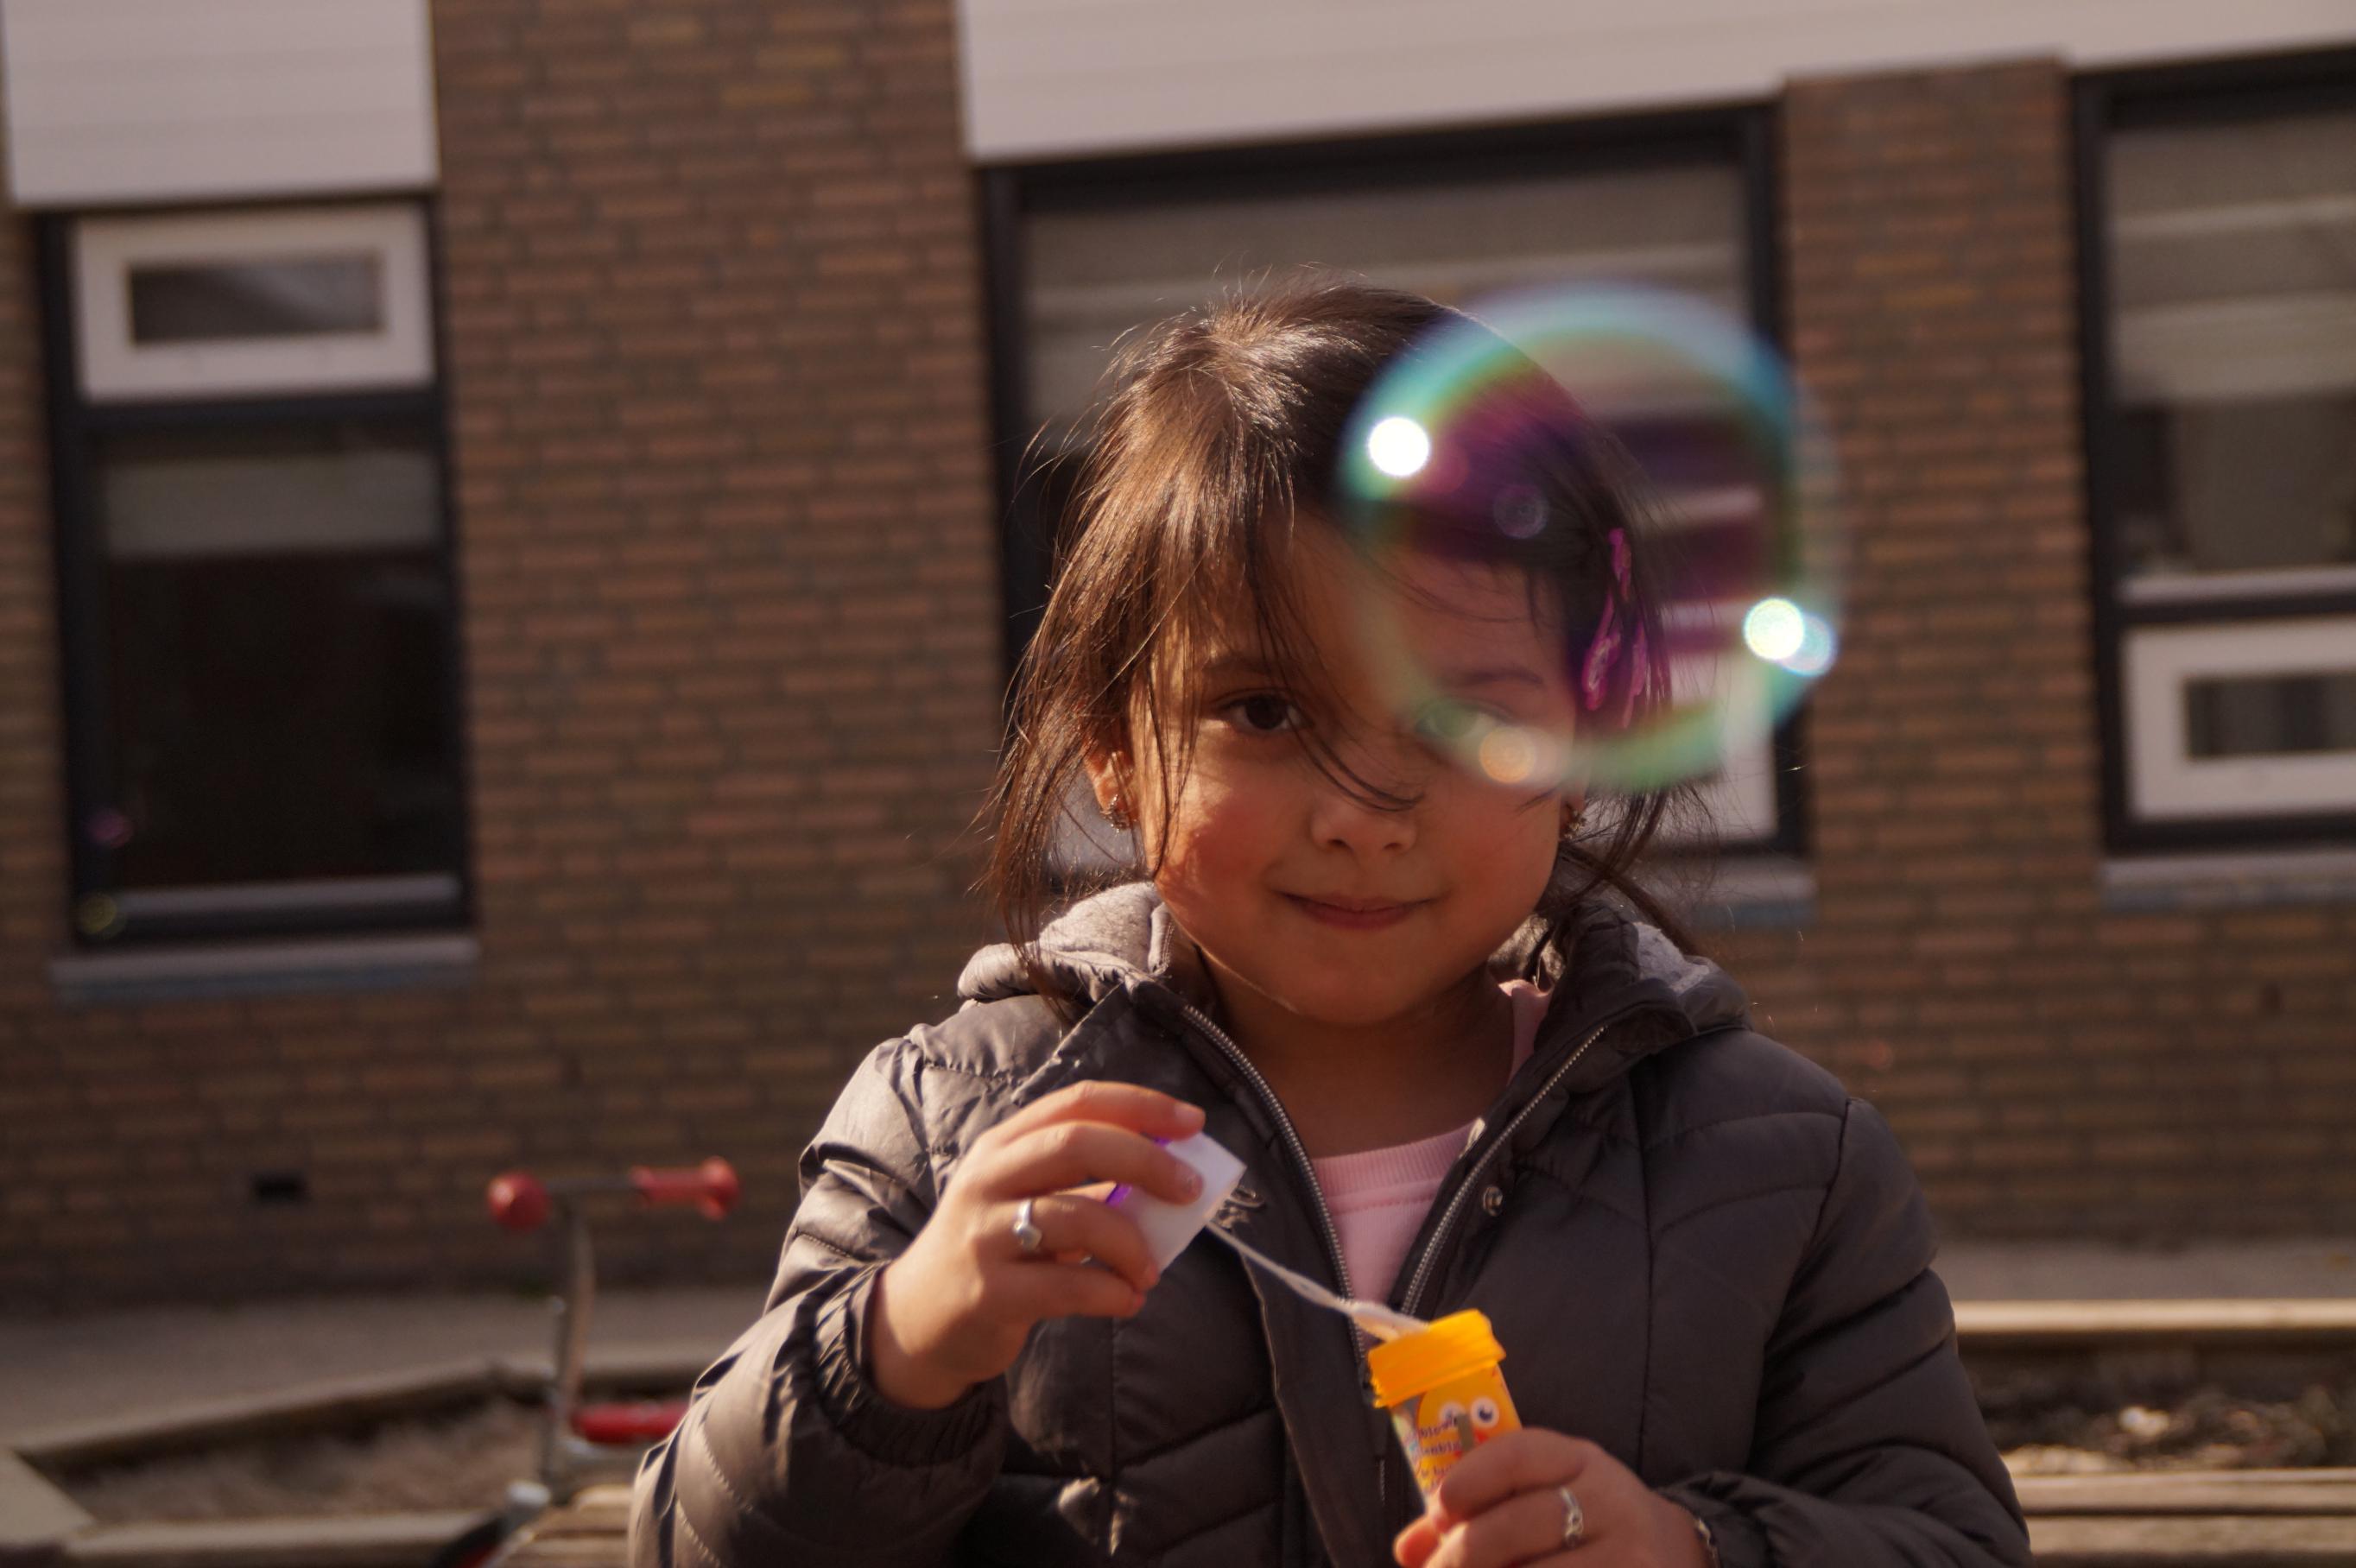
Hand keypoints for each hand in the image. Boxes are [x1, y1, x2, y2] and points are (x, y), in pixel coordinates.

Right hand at [865, 1081, 1207, 1408]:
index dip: (1140, 1106)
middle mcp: (988, 1178)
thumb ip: (1088, 1188)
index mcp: (1004, 1145)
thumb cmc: (993, 1251)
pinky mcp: (988, 1291)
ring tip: (1150, 1271)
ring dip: (1131, 1242)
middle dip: (1146, 1160)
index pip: (1077, 1103)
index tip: (1193, 1122)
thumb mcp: (1029, 1204)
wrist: (916, 1323)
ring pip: (1075, 1216)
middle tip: (1190, 1189)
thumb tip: (1170, 1180)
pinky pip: (1066, 1285)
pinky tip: (1127, 1301)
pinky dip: (1111, 1292)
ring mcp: (982, 1233)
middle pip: (1076, 1143)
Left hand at [1393, 1428, 1710, 1567]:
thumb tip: (1407, 1549)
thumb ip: (1476, 1513)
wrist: (1675, 1553)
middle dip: (1463, 1554)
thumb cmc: (1585, 1523)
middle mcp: (1608, 1498)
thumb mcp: (1544, 1496)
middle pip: (1519, 1523)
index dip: (1469, 1480)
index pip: (1518, 1454)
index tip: (1438, 1510)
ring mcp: (1628, 1552)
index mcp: (1578, 1458)